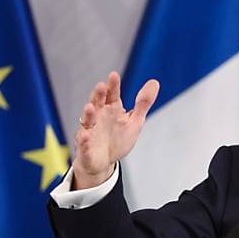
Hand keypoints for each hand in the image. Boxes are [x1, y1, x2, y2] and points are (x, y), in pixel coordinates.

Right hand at [73, 72, 159, 189]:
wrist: (104, 162)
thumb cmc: (118, 138)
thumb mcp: (135, 120)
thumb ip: (143, 103)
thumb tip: (155, 82)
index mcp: (111, 109)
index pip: (111, 94)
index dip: (112, 86)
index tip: (114, 75)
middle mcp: (98, 117)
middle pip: (97, 103)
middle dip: (98, 95)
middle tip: (101, 86)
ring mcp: (90, 131)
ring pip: (87, 121)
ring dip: (88, 114)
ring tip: (90, 107)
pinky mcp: (86, 147)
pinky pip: (84, 143)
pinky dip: (84, 139)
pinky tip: (85, 135)